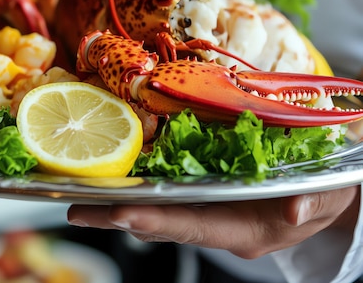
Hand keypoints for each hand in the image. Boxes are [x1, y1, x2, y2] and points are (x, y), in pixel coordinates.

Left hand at [67, 185, 359, 258]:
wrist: (327, 189)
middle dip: (118, 216)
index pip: (190, 226)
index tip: (118, 213)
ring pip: (159, 210)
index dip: (154, 219)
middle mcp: (219, 224)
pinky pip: (167, 195)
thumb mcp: (328, 195)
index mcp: (245, 229)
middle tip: (78, 209)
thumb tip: (294, 211)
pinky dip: (140, 188)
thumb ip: (312, 203)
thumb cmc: (327, 190)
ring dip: (121, 203)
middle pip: (161, 222)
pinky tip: (115, 177)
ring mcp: (210, 211)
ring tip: (85, 195)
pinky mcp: (206, 194)